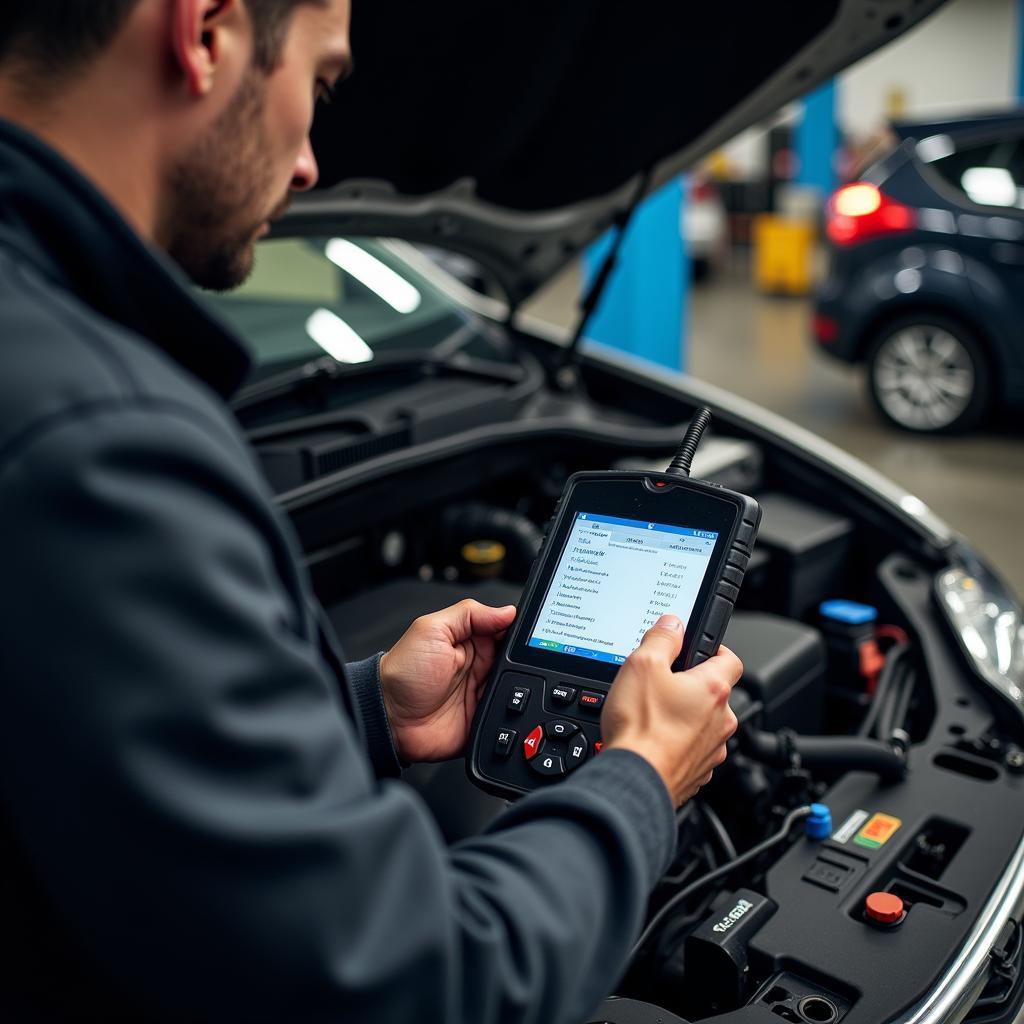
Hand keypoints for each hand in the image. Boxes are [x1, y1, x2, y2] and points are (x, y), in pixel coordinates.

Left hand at [379, 600, 516, 763]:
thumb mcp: (431, 629)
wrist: (390, 718)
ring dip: (521, 688)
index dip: (520, 630)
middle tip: (518, 662)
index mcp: (471, 641)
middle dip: (526, 661)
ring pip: (520, 689)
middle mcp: (480, 666)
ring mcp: (483, 693)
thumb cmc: (402, 673)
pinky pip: (509, 717)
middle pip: (519, 660)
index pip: (506, 630)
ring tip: (511, 685)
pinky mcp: (484, 719)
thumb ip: (469, 614)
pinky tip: (512, 708)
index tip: (533, 631)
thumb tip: (507, 610)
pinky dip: (514, 714)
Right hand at [601, 614, 741, 806]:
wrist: (634, 780)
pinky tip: (653, 740)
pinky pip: (692, 750)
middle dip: (691, 686)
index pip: (730, 658)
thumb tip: (672, 623)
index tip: (698, 648)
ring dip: (685, 717)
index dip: (714, 648)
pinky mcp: (698, 772)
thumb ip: (662, 638)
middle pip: (714, 693)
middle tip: (662, 683)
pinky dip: (677, 744)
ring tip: (653, 715)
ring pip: (704, 724)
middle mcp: (721, 721)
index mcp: (713, 689)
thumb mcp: (642, 665)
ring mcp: (712, 750)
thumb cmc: (641, 728)